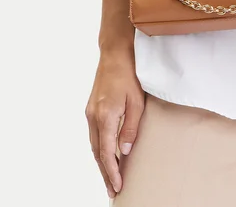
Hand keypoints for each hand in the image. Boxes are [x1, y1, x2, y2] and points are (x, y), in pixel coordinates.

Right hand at [85, 49, 144, 197]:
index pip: (107, 153)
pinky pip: (94, 135)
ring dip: (101, 162)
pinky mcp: (91, 109)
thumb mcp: (136, 102)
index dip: (112, 171)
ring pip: (94, 145)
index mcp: (105, 116)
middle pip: (97, 153)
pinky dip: (99, 149)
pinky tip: (105, 155)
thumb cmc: (129, 75)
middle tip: (112, 190)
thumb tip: (126, 151)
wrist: (115, 54)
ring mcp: (90, 113)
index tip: (117, 186)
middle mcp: (93, 117)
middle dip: (105, 173)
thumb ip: (130, 127)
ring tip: (109, 177)